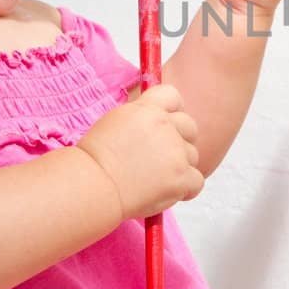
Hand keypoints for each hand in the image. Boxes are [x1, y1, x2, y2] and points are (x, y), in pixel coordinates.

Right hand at [75, 84, 202, 219]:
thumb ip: (141, 118)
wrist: (91, 185)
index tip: (167, 125)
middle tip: (160, 159)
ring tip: (154, 179)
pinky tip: (165, 192)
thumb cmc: (94, 161)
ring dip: (180, 168)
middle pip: (189, 126)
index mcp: (146, 109)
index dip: (173, 111)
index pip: (173, 96)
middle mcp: (164, 125)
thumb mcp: (115, 123)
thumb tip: (157, 120)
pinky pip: (197, 181)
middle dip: (180, 141)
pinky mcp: (181, 176)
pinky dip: (185, 189)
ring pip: (193, 156)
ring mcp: (175, 151)